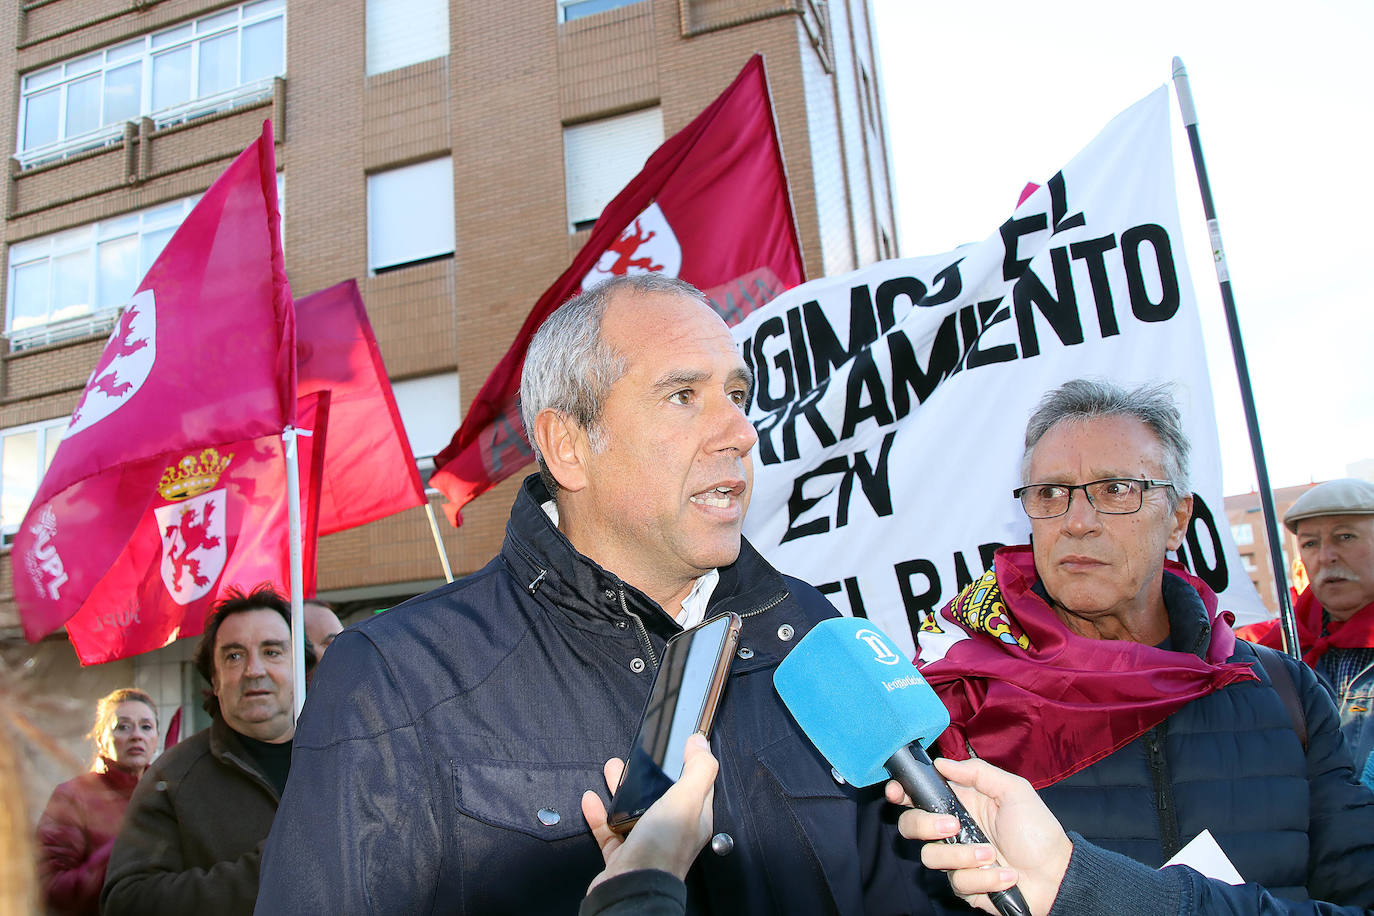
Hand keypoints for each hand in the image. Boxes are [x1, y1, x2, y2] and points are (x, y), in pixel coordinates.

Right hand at [582, 732, 717, 892]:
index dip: (689, 761)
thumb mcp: (685, 801)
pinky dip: (599, 813)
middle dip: (648, 772)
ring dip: (622, 787)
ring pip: (634, 809)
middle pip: (661, 794)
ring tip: (611, 768)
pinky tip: (591, 799)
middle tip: (637, 753)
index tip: (679, 742)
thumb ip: (697, 770)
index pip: (697, 784)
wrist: (631, 889)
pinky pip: (609, 829)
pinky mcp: (622, 854)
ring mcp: (646, 843)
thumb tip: (701, 742)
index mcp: (693, 818)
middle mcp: (671, 831)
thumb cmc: (661, 850)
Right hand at [885, 757, 1071, 915]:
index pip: (918, 796)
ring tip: (993, 854)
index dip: (901, 792)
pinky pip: (958, 883)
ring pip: (930, 857)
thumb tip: (941, 763)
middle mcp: (952, 831)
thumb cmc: (1037, 830)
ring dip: (963, 856)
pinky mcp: (965, 885)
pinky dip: (985, 878)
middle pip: (910, 826)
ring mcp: (956, 859)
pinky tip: (1006, 875)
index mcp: (960, 804)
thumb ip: (978, 773)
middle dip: (925, 826)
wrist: (1056, 874)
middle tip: (952, 826)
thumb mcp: (1013, 790)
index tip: (898, 792)